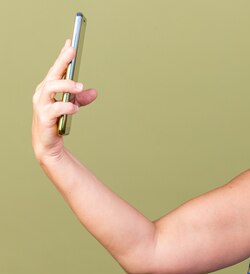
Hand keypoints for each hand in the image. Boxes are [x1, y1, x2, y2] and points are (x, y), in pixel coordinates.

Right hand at [32, 39, 97, 161]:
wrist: (49, 143)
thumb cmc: (57, 120)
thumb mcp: (72, 106)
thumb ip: (82, 98)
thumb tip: (94, 92)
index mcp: (49, 87)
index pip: (56, 68)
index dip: (63, 55)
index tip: (71, 42)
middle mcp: (42, 93)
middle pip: (52, 73)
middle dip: (62, 61)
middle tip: (73, 51)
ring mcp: (41, 104)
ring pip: (50, 88)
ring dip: (66, 85)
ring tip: (80, 86)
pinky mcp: (44, 117)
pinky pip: (54, 108)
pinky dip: (66, 107)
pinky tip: (75, 108)